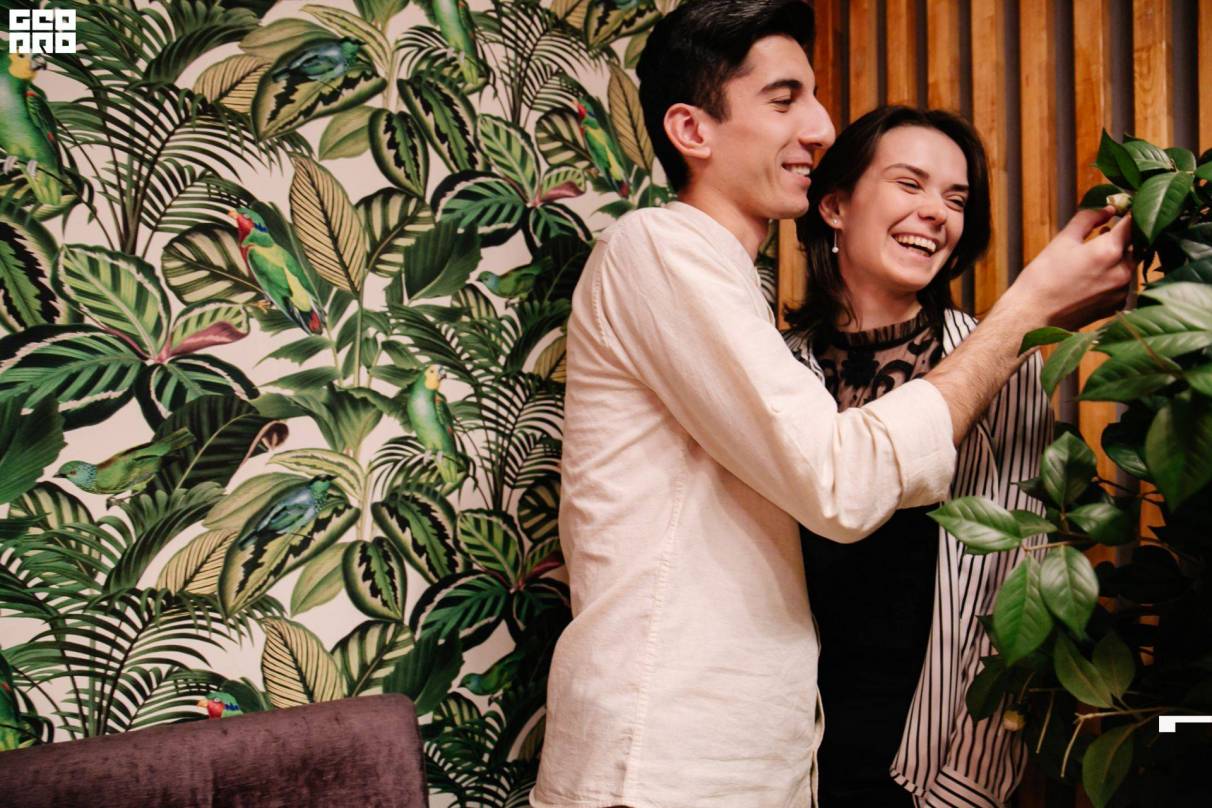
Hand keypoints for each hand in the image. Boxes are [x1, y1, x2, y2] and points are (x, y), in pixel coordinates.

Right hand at [1004, 206, 1134, 330]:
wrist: (1032, 316)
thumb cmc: (1043, 278)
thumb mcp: (1062, 241)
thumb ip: (1088, 219)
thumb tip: (1108, 209)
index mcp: (1109, 251)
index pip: (1133, 223)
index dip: (1129, 211)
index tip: (1122, 207)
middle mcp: (1122, 272)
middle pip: (1134, 245)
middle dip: (1121, 236)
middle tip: (1103, 232)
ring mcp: (1121, 291)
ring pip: (1129, 265)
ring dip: (1117, 257)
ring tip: (1092, 258)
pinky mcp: (1116, 305)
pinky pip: (1123, 284)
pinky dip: (1113, 276)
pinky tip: (1092, 278)